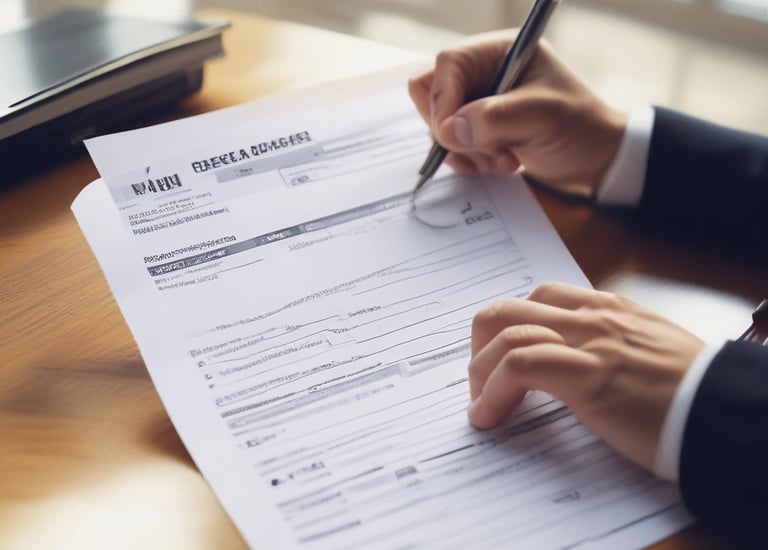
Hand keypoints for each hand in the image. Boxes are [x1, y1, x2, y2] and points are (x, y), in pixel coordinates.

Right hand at [408, 31, 626, 196]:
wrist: (598, 161)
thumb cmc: (581, 128)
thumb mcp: (541, 117)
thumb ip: (493, 118)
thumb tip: (447, 130)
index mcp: (498, 53)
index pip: (447, 65)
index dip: (443, 99)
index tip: (450, 133)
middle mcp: (484, 74)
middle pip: (433, 94)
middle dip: (455, 130)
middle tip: (488, 146)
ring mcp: (479, 105)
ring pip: (440, 126)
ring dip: (468, 150)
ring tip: (505, 156)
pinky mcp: (479, 132)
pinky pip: (452, 147)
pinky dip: (473, 161)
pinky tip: (505, 161)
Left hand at [467, 282, 704, 471]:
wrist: (727, 410)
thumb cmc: (694, 390)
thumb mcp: (649, 351)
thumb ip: (610, 345)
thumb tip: (573, 365)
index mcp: (609, 309)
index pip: (540, 298)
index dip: (508, 328)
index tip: (500, 360)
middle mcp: (594, 317)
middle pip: (509, 308)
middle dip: (480, 344)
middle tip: (481, 379)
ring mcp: (591, 342)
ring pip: (506, 332)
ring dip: (480, 370)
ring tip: (481, 403)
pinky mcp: (589, 375)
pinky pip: (520, 366)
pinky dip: (492, 390)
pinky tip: (489, 414)